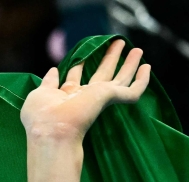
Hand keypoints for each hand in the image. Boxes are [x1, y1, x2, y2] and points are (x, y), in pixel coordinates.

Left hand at [21, 39, 149, 143]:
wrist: (53, 131)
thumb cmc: (42, 116)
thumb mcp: (41, 94)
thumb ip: (48, 82)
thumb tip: (54, 69)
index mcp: (68, 97)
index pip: (76, 78)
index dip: (79, 66)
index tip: (82, 55)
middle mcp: (86, 97)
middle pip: (103, 74)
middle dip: (110, 59)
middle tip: (119, 43)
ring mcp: (100, 98)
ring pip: (121, 79)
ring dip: (129, 64)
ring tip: (137, 50)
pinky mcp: (111, 99)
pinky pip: (133, 91)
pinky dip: (142, 80)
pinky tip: (147, 68)